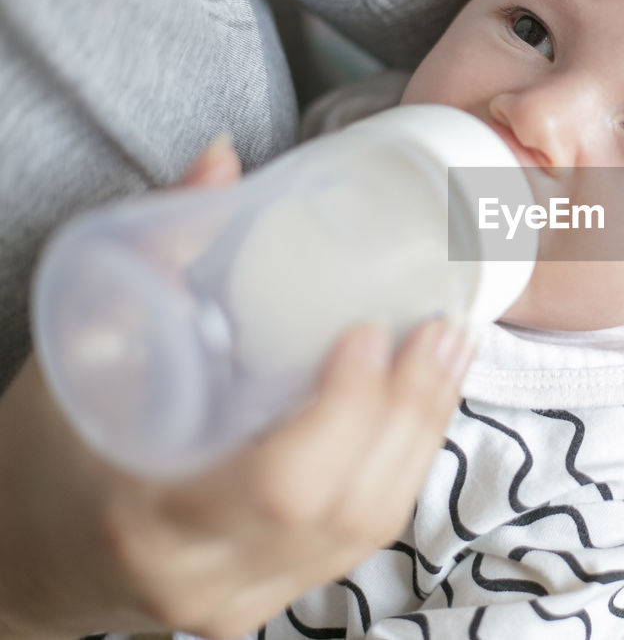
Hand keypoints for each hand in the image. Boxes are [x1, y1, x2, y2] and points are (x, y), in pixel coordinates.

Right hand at [0, 137, 473, 637]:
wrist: (25, 557)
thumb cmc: (43, 452)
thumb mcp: (85, 350)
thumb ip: (160, 253)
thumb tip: (224, 158)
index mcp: (148, 517)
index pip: (279, 483)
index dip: (341, 410)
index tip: (368, 332)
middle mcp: (209, 575)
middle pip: (346, 506)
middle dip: (408, 411)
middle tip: (442, 330)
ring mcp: (249, 597)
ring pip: (368, 526)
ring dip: (422, 433)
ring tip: (451, 354)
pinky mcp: (276, 595)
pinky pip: (360, 537)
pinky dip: (402, 463)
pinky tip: (425, 406)